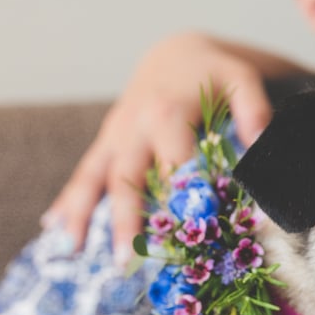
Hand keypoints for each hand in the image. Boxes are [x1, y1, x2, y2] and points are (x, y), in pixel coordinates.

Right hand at [42, 32, 296, 262]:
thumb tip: (260, 148)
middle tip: (125, 261)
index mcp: (169, 114)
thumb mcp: (242, 81)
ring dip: (84, 214)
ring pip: (95, 176)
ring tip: (74, 250)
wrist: (178, 53)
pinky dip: (68, 197)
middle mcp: (136, 127)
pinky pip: (84, 171)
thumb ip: (254, 111)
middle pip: (127, 178)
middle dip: (126, 220)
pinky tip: (54, 227)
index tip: (183, 238)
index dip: (179, 201)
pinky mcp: (107, 140)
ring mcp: (116, 134)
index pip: (174, 166)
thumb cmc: (215, 72)